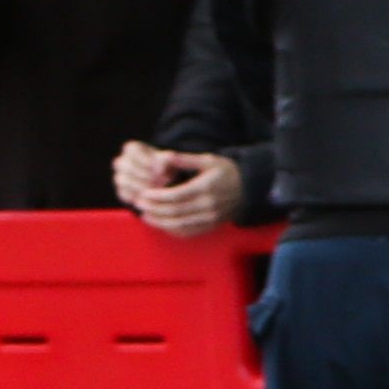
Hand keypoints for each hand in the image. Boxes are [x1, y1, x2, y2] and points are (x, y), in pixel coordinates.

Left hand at [111, 141, 243, 237]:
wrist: (249, 189)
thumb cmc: (226, 172)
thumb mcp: (208, 160)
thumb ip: (185, 159)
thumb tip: (164, 156)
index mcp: (206, 188)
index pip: (175, 196)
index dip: (157, 196)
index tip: (143, 193)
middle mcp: (208, 206)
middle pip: (174, 211)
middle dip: (154, 208)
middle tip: (139, 203)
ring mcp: (210, 219)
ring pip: (179, 225)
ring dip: (159, 221)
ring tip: (145, 215)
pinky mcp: (210, 226)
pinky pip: (188, 232)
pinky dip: (171, 230)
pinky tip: (160, 224)